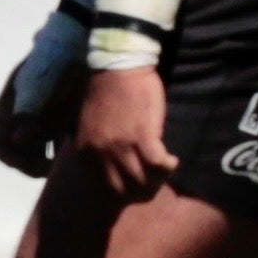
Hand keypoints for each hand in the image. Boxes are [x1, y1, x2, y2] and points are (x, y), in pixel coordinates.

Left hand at [74, 58, 178, 201]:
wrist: (117, 66)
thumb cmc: (105, 92)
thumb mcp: (86, 123)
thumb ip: (92, 145)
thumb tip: (103, 167)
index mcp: (85, 150)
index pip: (105, 187)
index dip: (125, 191)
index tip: (137, 185)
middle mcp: (100, 152)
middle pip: (125, 190)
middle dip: (142, 191)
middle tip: (154, 181)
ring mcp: (121, 145)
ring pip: (143, 180)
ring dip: (158, 179)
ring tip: (164, 168)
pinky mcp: (142, 135)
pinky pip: (158, 164)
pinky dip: (167, 166)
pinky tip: (172, 159)